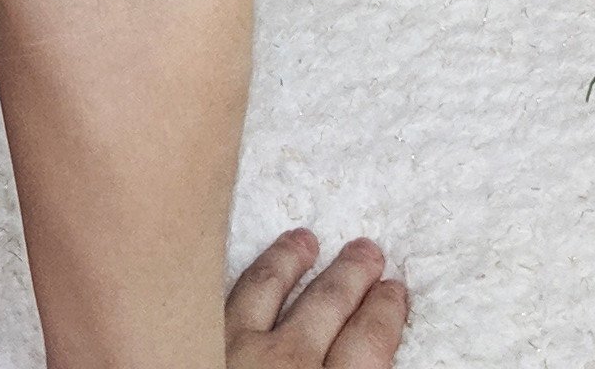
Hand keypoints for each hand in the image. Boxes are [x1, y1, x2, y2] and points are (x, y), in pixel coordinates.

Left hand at [227, 229, 408, 366]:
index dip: (385, 313)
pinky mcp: (198, 339)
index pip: (369, 342)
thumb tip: (364, 355)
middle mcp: (289, 361)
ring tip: (305, 238)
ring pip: (268, 287)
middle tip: (367, 250)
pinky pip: (223, 298)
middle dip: (350, 274)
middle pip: (326, 304)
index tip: (395, 289)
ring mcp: (237, 347)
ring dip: (289, 259)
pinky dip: (243, 277)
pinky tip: (250, 270)